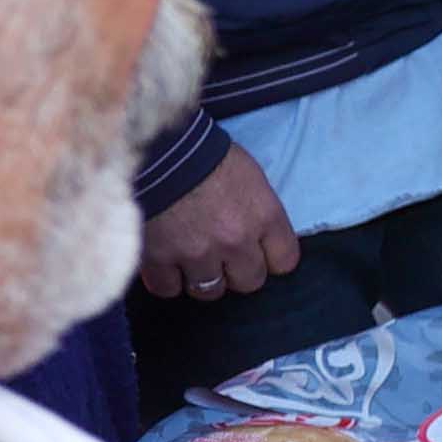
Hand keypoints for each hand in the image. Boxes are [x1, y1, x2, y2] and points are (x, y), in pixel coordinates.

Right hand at [139, 144, 298, 304]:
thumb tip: (256, 236)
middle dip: (236, 272)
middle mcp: (236, 242)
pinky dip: (166, 280)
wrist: (156, 151)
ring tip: (191, 262)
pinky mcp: (160, 260)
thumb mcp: (249, 177)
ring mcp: (198, 254)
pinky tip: (164, 264)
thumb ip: (257, 211)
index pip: (285, 261)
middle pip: (249, 282)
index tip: (259, 253)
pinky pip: (168, 289)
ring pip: (209, 291)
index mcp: (264, 217)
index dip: (270, 259)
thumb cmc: (206, 155)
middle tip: (222, 257)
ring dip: (202, 279)